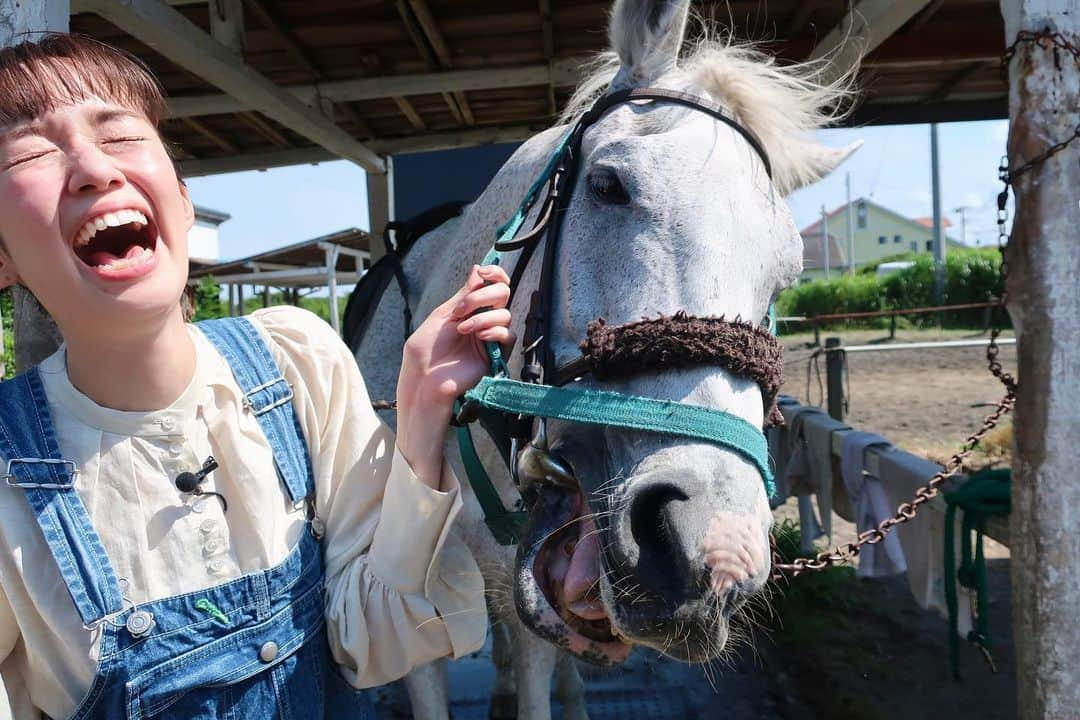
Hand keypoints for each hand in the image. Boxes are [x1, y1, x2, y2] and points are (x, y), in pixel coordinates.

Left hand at [395, 265, 514, 488]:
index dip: (494, 274)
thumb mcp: (441, 316)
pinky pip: (507, 336)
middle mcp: (481, 320)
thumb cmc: (425, 351)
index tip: (485, 272)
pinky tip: (478, 338)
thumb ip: (462, 295)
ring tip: (463, 330)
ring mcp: (489, 338)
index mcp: (467, 309)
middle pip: (502, 294)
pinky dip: (493, 332)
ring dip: (483, 317)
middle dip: (485, 295)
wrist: (425, 381)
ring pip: (505, 314)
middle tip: (463, 309)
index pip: (491, 284)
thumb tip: (478, 270)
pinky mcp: (495, 355)